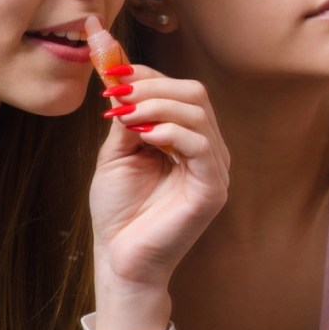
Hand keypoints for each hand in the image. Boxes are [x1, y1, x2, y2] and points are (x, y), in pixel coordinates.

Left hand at [89, 63, 228, 329]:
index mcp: (188, 139)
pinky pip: (201, 146)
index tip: (114, 71)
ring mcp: (214, 169)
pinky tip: (146, 136)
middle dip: (153, 86)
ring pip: (198, 113)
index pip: (180, 91)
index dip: (149, 75)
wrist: (120, 258)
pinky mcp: (213, 189)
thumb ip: (127, 119)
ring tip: (126, 115)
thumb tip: (124, 82)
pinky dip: (172, 132)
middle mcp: (207, 150)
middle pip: (194, 94)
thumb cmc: (120, 211)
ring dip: (157, 105)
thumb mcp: (118, 154)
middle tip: (118, 94)